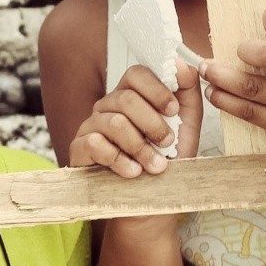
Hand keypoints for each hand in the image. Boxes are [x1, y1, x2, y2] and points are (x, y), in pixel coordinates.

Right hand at [69, 62, 202, 177]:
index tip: (173, 111)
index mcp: (131, 96)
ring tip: (156, 166)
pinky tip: (132, 172)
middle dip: (153, 123)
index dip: (157, 89)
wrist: (151, 200)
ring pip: (114, 123)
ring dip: (141, 148)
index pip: (136, 74)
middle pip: (126, 99)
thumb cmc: (167, 161)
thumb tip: (182, 65)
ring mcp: (90, 126)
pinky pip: (95, 143)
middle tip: (167, 143)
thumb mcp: (186, 126)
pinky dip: (119, 160)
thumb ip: (187, 93)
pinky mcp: (79, 149)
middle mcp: (107, 107)